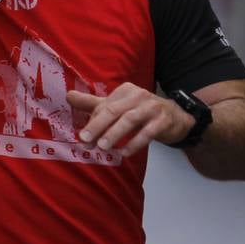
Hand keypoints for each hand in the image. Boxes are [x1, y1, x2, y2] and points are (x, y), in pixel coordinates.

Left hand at [66, 83, 192, 156]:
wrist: (176, 117)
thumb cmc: (142, 112)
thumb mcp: (118, 106)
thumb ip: (94, 104)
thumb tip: (68, 96)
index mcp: (126, 90)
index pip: (105, 105)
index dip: (92, 121)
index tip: (83, 138)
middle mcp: (139, 96)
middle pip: (115, 110)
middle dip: (98, 125)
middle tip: (86, 140)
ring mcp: (153, 107)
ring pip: (130, 119)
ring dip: (115, 133)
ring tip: (103, 147)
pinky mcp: (164, 121)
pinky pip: (148, 132)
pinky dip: (135, 142)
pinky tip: (124, 152)